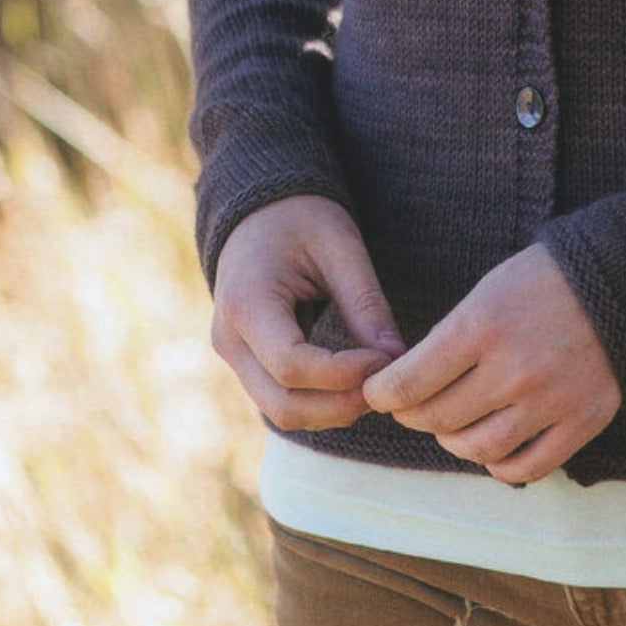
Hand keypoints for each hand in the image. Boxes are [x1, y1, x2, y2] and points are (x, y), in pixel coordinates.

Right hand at [211, 194, 404, 429]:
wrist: (261, 213)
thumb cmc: (302, 218)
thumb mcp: (340, 247)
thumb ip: (365, 304)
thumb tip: (396, 359)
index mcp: (245, 302)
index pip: (291, 365)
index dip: (342, 374)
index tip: (386, 359)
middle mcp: (228, 339)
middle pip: (282, 404)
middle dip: (340, 404)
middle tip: (387, 382)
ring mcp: (233, 356)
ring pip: (281, 411)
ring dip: (333, 410)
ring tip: (376, 382)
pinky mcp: (247, 364)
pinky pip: (282, 399)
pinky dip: (321, 402)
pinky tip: (355, 382)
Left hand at [362, 244, 620, 482]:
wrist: (622, 280)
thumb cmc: (545, 279)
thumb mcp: (488, 290)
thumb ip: (451, 339)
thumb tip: (410, 383)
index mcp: (482, 326)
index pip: (409, 383)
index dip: (384, 394)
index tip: (379, 393)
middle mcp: (512, 369)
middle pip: (439, 419)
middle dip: (415, 416)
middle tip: (413, 407)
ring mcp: (549, 401)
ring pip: (478, 449)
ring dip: (455, 442)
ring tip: (455, 425)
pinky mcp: (581, 422)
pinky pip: (525, 468)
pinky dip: (500, 465)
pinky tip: (494, 446)